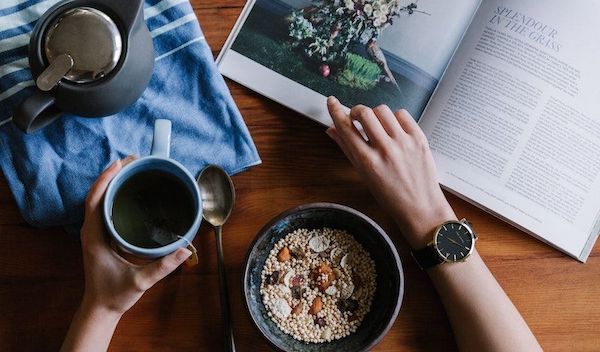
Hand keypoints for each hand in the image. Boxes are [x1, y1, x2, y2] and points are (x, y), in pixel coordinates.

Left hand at [80, 157, 190, 315]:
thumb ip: (163, 266)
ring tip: (131, 169)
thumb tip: (185, 250)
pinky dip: (113, 195)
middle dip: (112, 174)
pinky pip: (103, 209)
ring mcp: (94, 233)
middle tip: (133, 160)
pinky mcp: (100, 236)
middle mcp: (91, 231)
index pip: (95, 200)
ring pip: (98, 200)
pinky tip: (128, 191)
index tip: (120, 163)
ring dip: (112, 182)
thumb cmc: (115, 295)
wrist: (100, 308)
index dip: (105, 179)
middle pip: (96, 194)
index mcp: (95, 237)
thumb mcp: (140, 281)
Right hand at [326, 97, 455, 248]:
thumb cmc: (389, 196)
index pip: (346, 128)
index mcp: (367, 162)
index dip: (335, 111)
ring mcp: (403, 142)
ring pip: (382, 110)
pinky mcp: (419, 138)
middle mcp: (385, 149)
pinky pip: (402, 114)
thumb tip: (331, 130)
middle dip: (356, 111)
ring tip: (377, 125)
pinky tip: (393, 128)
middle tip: (357, 118)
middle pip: (364, 113)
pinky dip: (394, 117)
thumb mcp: (364, 175)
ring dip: (375, 114)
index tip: (331, 101)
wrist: (420, 207)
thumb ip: (347, 150)